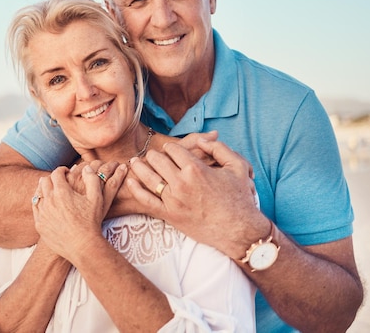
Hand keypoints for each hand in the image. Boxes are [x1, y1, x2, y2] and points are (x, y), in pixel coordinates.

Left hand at [32, 163, 126, 260]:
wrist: (82, 246)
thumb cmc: (91, 222)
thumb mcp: (96, 199)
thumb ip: (92, 180)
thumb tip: (87, 168)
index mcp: (62, 192)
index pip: (57, 173)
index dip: (62, 170)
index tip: (66, 172)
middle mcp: (49, 200)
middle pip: (45, 181)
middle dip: (52, 178)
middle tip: (59, 180)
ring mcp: (42, 213)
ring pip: (38, 194)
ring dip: (44, 189)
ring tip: (51, 190)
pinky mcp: (39, 224)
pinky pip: (36, 208)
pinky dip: (40, 203)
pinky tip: (47, 204)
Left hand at [127, 136, 264, 258]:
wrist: (239, 231)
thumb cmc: (240, 198)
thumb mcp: (238, 166)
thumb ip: (220, 148)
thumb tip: (204, 138)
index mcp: (196, 169)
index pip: (173, 149)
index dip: (170, 147)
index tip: (170, 148)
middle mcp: (182, 183)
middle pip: (157, 160)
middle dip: (153, 155)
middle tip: (151, 155)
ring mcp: (174, 200)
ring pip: (148, 178)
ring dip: (139, 167)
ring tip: (134, 162)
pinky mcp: (170, 215)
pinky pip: (146, 201)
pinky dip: (135, 190)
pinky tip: (130, 181)